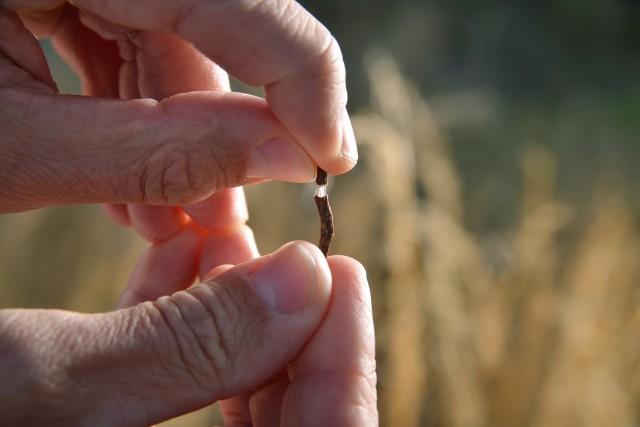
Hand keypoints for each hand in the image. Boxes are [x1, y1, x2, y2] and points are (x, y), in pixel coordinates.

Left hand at [0, 0, 357, 212]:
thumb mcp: (21, 152)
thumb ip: (156, 154)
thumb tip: (287, 158)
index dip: (300, 73)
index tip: (330, 155)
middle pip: (208, 24)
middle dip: (222, 132)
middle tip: (231, 214)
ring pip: (173, 45)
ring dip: (180, 141)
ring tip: (167, 220)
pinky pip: (133, 47)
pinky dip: (142, 120)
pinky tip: (133, 185)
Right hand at [0, 242, 377, 425]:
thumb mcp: (35, 389)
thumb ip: (188, 344)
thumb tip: (311, 278)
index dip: (340, 361)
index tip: (339, 268)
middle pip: (277, 417)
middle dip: (282, 324)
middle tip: (288, 249)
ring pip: (220, 389)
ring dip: (226, 306)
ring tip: (217, 235)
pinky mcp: (96, 423)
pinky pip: (162, 380)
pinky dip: (172, 314)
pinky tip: (174, 252)